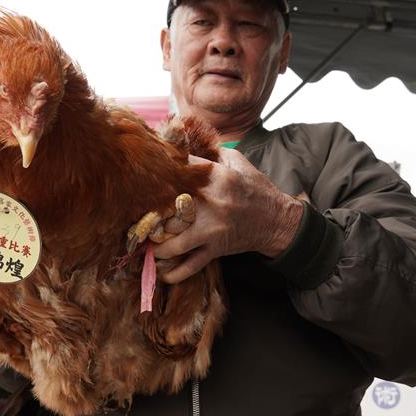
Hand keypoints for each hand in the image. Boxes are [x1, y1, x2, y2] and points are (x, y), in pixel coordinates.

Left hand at [152, 149, 303, 283]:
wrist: (277, 220)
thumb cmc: (255, 189)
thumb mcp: (238, 162)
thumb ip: (212, 153)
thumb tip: (186, 144)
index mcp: (216, 176)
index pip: (179, 170)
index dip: (160, 172)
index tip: (146, 176)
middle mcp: (211, 202)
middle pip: (168, 208)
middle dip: (150, 214)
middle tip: (138, 216)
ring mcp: (211, 228)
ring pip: (173, 241)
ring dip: (156, 245)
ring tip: (146, 244)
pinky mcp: (215, 248)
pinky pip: (190, 265)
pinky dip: (174, 272)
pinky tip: (162, 271)